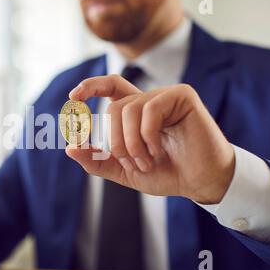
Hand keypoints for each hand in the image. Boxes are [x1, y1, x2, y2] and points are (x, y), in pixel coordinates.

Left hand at [66, 75, 234, 203]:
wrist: (199, 182)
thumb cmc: (167, 173)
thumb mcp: (124, 170)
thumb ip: (98, 160)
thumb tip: (70, 147)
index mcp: (136, 113)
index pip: (110, 88)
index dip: (90, 87)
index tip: (73, 96)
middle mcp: (148, 101)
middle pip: (114, 108)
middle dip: (117, 142)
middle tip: (133, 164)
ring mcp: (165, 96)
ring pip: (128, 109)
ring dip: (132, 144)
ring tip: (148, 161)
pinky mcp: (182, 96)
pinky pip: (149, 110)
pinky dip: (148, 136)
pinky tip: (159, 151)